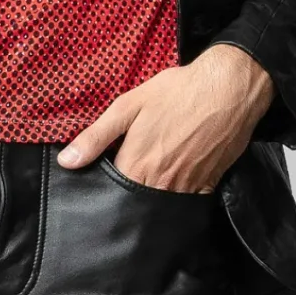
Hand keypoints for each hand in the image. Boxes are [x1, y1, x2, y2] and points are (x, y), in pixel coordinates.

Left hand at [55, 45, 273, 190]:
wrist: (229, 89)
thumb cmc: (177, 93)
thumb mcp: (128, 106)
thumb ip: (96, 137)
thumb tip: (66, 162)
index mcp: (136, 165)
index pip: (111, 192)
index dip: (104, 188)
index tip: (103, 178)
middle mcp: (160, 183)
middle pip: (135, 202)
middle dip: (128, 194)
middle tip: (131, 173)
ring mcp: (186, 187)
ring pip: (161, 205)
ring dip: (152, 195)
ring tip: (153, 175)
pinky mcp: (209, 185)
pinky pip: (188, 201)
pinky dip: (179, 195)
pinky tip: (176, 178)